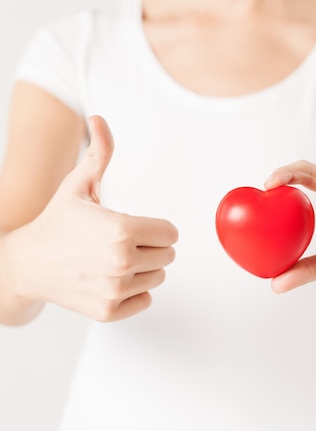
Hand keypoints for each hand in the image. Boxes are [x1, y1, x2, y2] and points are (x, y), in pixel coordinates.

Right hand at [4, 116, 177, 321]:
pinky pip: (145, 300)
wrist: (28, 263)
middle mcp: (121, 262)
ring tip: (114, 259)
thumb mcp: (79, 184)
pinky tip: (111, 278)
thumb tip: (98, 119)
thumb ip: (99, 152)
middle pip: (168, 255)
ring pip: (158, 277)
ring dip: (144, 268)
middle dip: (151, 246)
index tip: (136, 225)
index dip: (156, 227)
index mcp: (121, 229)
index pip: (171, 232)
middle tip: (122, 241)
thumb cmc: (57, 221)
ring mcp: (115, 289)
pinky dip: (134, 291)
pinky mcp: (109, 311)